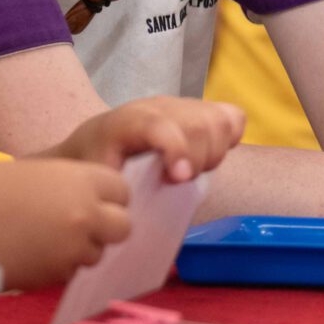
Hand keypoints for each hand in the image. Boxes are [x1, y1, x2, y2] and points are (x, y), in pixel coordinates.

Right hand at [0, 158, 134, 289]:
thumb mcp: (34, 173)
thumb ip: (70, 187)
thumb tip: (95, 206)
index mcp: (80, 178)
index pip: (122, 191)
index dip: (107, 197)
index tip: (90, 201)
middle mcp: (85, 213)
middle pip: (122, 226)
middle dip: (104, 228)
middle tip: (76, 227)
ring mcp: (72, 248)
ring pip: (97, 253)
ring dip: (80, 250)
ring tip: (42, 240)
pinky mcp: (54, 276)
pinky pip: (71, 273)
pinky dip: (58, 267)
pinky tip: (30, 255)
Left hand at [55, 96, 244, 181]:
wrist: (93, 144)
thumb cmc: (93, 168)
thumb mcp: (93, 182)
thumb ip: (111, 194)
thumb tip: (131, 218)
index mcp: (125, 123)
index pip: (158, 124)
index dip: (176, 147)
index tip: (180, 178)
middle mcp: (157, 107)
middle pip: (198, 124)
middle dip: (199, 159)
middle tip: (180, 182)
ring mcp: (181, 106)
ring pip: (218, 121)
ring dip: (215, 153)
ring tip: (192, 171)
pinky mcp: (198, 110)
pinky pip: (231, 117)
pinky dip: (230, 137)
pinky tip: (209, 155)